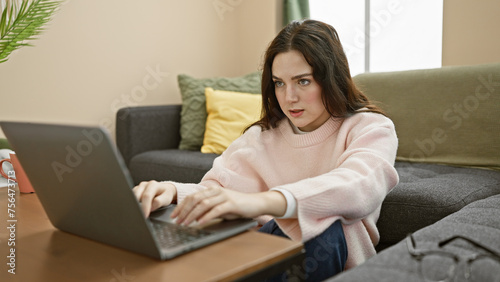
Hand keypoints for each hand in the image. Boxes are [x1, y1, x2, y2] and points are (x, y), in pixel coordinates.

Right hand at [133, 181, 176, 216]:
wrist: (165, 190)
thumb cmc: (166, 194)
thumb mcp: (166, 198)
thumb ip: (159, 202)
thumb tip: (151, 207)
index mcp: (153, 185)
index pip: (146, 196)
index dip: (145, 207)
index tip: (145, 216)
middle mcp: (144, 185)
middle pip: (137, 196)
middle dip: (137, 207)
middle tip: (140, 216)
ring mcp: (139, 187)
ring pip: (132, 197)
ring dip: (134, 205)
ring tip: (138, 213)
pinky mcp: (135, 191)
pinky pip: (131, 197)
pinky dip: (132, 204)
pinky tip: (136, 209)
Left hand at [171, 186, 286, 225]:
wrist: (256, 203)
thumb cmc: (237, 207)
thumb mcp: (220, 207)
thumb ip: (208, 210)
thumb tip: (192, 218)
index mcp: (211, 190)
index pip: (192, 197)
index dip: (181, 206)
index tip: (173, 216)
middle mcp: (216, 191)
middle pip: (195, 199)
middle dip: (183, 211)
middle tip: (176, 221)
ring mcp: (224, 196)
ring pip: (203, 204)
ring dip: (192, 214)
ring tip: (185, 223)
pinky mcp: (231, 203)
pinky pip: (216, 210)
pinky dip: (206, 216)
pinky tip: (200, 223)